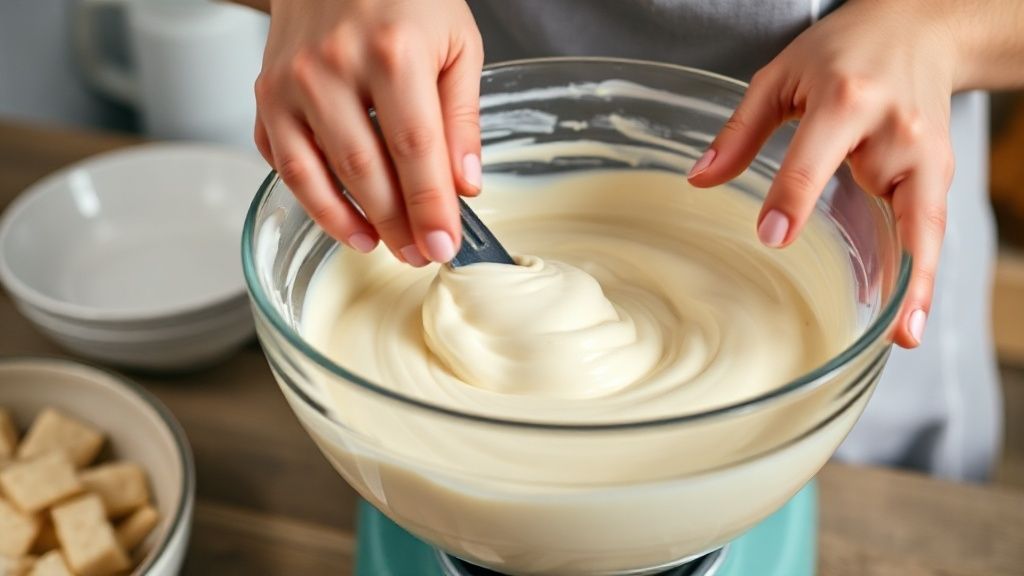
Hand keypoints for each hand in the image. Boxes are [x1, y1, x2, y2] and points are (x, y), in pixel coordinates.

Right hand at [253, 0, 483, 264]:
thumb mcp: (457, 44)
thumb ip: (462, 117)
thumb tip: (464, 186)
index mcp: (393, 52)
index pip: (415, 148)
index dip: (430, 206)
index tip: (445, 245)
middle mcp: (333, 66)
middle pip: (365, 170)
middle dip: (396, 224)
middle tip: (418, 255)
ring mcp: (291, 81)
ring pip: (316, 173)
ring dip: (351, 221)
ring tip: (381, 245)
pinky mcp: (266, 93)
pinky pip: (282, 161)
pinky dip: (311, 198)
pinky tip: (343, 219)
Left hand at [689, 0, 959, 347]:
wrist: (920, 25)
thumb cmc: (846, 49)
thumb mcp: (781, 77)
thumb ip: (740, 131)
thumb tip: (699, 178)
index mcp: (848, 99)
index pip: (815, 159)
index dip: (793, 200)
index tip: (773, 237)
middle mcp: (896, 129)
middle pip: (900, 203)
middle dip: (901, 265)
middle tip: (889, 324)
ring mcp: (927, 152)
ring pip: (927, 225)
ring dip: (921, 281)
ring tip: (904, 333)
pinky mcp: (939, 168)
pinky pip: (931, 224)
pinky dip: (923, 266)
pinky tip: (908, 307)